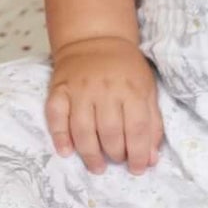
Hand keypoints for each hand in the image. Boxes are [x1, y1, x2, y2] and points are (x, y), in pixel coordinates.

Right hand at [45, 37, 162, 175]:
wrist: (94, 38)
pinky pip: (55, 116)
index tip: (137, 169)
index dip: (139, 154)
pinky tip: (67, 151)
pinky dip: (59, 137)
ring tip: (97, 166)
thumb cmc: (125, 68)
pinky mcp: (59, 89)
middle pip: (110, 132)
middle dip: (115, 154)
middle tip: (117, 160)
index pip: (137, 129)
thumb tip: (150, 159)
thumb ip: (152, 123)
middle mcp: (105, 89)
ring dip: (90, 154)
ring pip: (83, 130)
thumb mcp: (147, 89)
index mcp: (131, 89)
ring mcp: (79, 89)